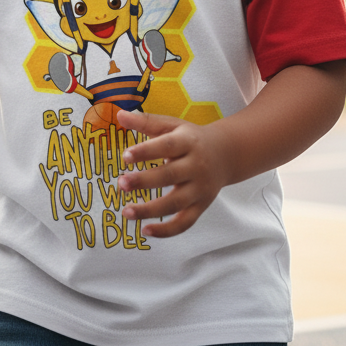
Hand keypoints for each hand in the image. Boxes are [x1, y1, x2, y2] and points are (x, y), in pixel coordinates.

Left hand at [114, 109, 230, 237]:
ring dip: (150, 210)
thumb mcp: (172, 125)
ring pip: (175, 203)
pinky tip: (145, 230)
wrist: (226, 153)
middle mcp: (196, 166)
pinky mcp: (201, 206)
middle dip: (144, 181)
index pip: (166, 146)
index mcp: (188, 142)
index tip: (125, 156)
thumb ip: (146, 121)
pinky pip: (185, 223)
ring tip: (126, 211)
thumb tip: (119, 114)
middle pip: (170, 176)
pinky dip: (166, 231)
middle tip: (121, 184)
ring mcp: (200, 189)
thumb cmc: (190, 138)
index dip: (146, 152)